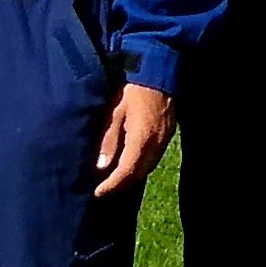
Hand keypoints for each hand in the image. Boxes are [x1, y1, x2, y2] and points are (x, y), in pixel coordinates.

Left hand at [92, 81, 175, 195]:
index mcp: (140, 140)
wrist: (159, 73)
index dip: (111, 186)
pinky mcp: (168, 135)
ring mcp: (164, 141)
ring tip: (114, 178)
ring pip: (147, 168)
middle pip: (137, 174)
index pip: (125, 172)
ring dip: (131, 176)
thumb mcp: (115, 112)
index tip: (98, 193)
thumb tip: (101, 167)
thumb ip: (109, 141)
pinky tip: (130, 162)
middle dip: (120, 184)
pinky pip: (154, 158)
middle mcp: (155, 145)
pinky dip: (141, 165)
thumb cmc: (132, 90)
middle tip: (103, 188)